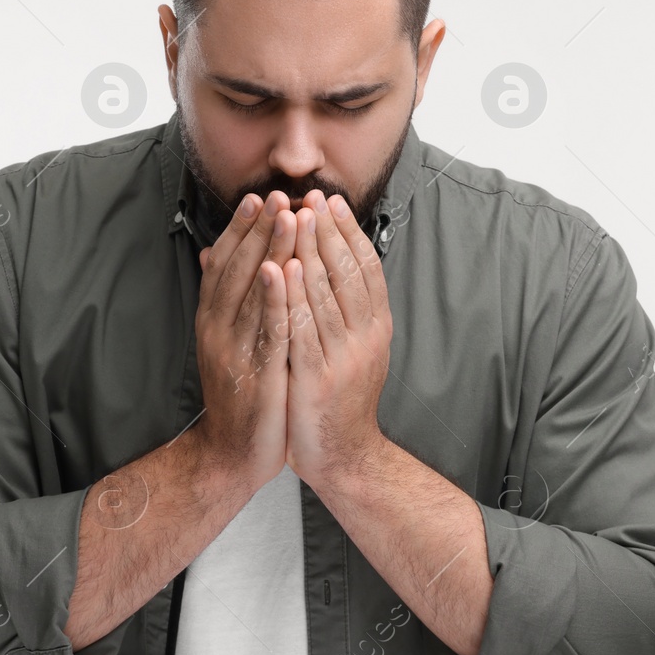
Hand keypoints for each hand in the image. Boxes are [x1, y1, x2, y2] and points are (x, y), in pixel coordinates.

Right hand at [192, 190, 297, 492]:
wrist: (231, 453)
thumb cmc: (237, 394)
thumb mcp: (223, 343)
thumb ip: (221, 300)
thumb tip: (212, 254)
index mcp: (212, 320)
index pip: (224, 264)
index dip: (240, 230)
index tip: (257, 198)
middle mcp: (218, 329)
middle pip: (236, 269)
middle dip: (257, 230)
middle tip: (275, 195)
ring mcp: (234, 349)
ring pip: (251, 291)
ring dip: (268, 251)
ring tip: (285, 216)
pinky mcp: (254, 371)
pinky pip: (263, 328)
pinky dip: (270, 297)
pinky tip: (280, 271)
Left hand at [282, 188, 391, 489]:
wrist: (343, 456)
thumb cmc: (339, 399)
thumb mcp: (350, 348)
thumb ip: (341, 309)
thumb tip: (326, 264)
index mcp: (376, 327)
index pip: (366, 268)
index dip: (349, 232)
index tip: (331, 202)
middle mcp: (366, 337)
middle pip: (348, 273)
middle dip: (328, 232)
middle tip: (311, 197)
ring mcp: (344, 358)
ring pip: (327, 295)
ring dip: (310, 252)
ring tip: (295, 219)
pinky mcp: (318, 379)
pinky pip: (303, 329)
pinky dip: (291, 297)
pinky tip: (278, 270)